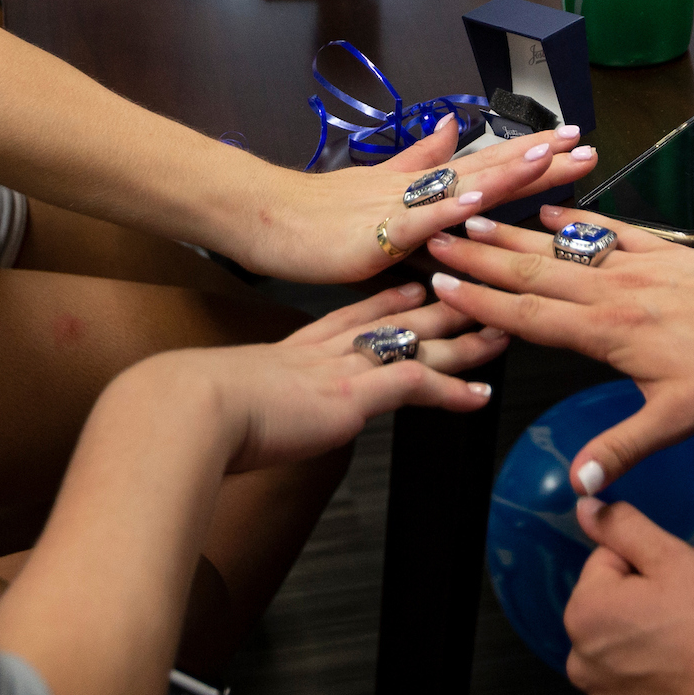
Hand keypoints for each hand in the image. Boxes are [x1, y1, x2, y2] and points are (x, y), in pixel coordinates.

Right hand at [133, 283, 509, 472]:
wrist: (190, 409)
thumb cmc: (199, 409)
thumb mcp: (236, 394)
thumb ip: (262, 396)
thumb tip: (263, 413)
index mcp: (303, 346)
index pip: (359, 311)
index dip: (394, 297)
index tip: (419, 281)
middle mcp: (331, 349)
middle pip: (401, 317)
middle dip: (446, 304)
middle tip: (484, 290)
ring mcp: (345, 368)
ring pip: (420, 342)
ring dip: (465, 341)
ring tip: (504, 334)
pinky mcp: (354, 394)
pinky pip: (416, 384)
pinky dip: (452, 391)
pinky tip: (480, 396)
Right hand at [241, 121, 596, 282]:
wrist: (266, 219)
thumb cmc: (318, 214)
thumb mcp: (377, 187)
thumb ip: (418, 162)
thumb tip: (451, 129)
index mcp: (422, 187)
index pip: (486, 167)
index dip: (530, 155)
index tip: (572, 143)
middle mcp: (418, 191)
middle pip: (487, 171)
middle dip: (540, 161)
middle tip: (586, 147)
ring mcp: (398, 208)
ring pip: (461, 188)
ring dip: (507, 172)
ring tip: (551, 158)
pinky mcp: (375, 233)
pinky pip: (417, 220)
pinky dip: (448, 208)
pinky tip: (478, 200)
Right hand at [427, 206, 693, 492]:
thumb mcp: (679, 419)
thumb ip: (623, 447)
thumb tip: (581, 483)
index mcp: (607, 332)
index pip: (528, 316)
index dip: (480, 301)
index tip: (441, 284)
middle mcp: (611, 292)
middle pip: (532, 273)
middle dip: (479, 257)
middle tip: (435, 238)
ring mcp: (635, 266)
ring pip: (561, 248)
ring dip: (514, 234)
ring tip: (475, 219)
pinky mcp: (661, 253)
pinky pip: (609, 232)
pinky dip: (576, 221)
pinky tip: (553, 212)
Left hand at [563, 498, 693, 694]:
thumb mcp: (673, 559)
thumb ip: (622, 527)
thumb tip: (583, 506)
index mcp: (583, 612)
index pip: (608, 564)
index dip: (647, 566)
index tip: (679, 582)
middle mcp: (578, 660)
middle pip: (611, 608)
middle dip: (644, 602)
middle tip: (691, 611)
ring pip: (620, 649)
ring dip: (645, 641)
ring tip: (691, 646)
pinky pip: (633, 690)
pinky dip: (653, 682)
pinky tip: (685, 680)